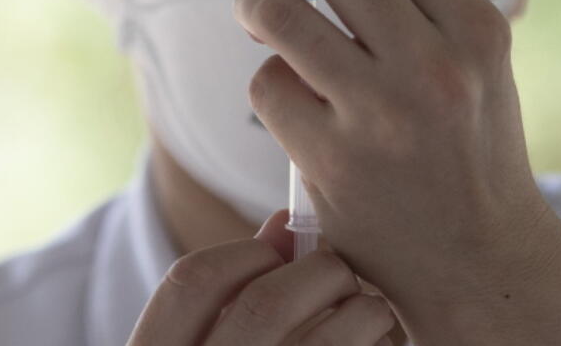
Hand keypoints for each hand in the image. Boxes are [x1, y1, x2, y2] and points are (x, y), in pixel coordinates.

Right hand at [128, 209, 397, 344]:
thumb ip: (230, 301)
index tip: (277, 252)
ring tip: (369, 315)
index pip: (191, 281)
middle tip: (339, 277)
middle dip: (319, 272)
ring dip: (364, 311)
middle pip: (268, 299)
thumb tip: (284, 226)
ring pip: (332, 334)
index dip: (243, 252)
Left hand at [203, 0, 555, 332]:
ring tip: (258, 14)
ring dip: (252, 3)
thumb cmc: (466, 141)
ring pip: (280, 16)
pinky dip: (271, 83)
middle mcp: (436, 62)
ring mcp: (385, 114)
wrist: (483, 259)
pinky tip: (298, 107)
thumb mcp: (462, 53)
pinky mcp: (335, 161)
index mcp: (474, 25)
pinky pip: (270, 88)